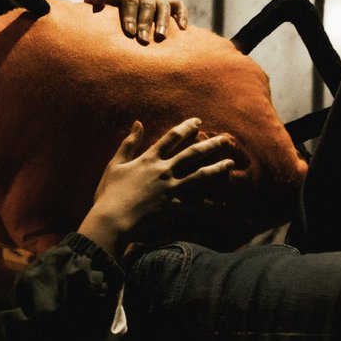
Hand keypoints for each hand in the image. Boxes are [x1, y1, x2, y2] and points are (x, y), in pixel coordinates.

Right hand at [78, 118, 233, 257]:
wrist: (113, 219)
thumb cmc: (110, 192)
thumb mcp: (115, 164)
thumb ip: (129, 143)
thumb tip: (138, 123)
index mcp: (150, 158)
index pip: (172, 137)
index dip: (186, 127)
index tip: (198, 122)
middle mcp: (164, 170)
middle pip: (193, 153)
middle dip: (211, 145)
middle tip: (226, 139)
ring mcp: (171, 188)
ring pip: (200, 175)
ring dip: (217, 168)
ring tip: (230, 163)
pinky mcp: (174, 206)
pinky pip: (197, 203)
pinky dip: (210, 203)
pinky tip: (222, 202)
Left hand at [84, 0, 187, 43]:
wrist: (115, 10)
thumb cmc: (103, 9)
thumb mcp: (93, 2)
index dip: (130, 15)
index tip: (129, 32)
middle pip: (148, 3)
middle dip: (145, 22)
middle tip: (142, 41)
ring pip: (164, 5)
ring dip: (163, 22)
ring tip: (160, 38)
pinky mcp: (170, 3)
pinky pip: (179, 6)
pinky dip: (182, 15)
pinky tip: (182, 29)